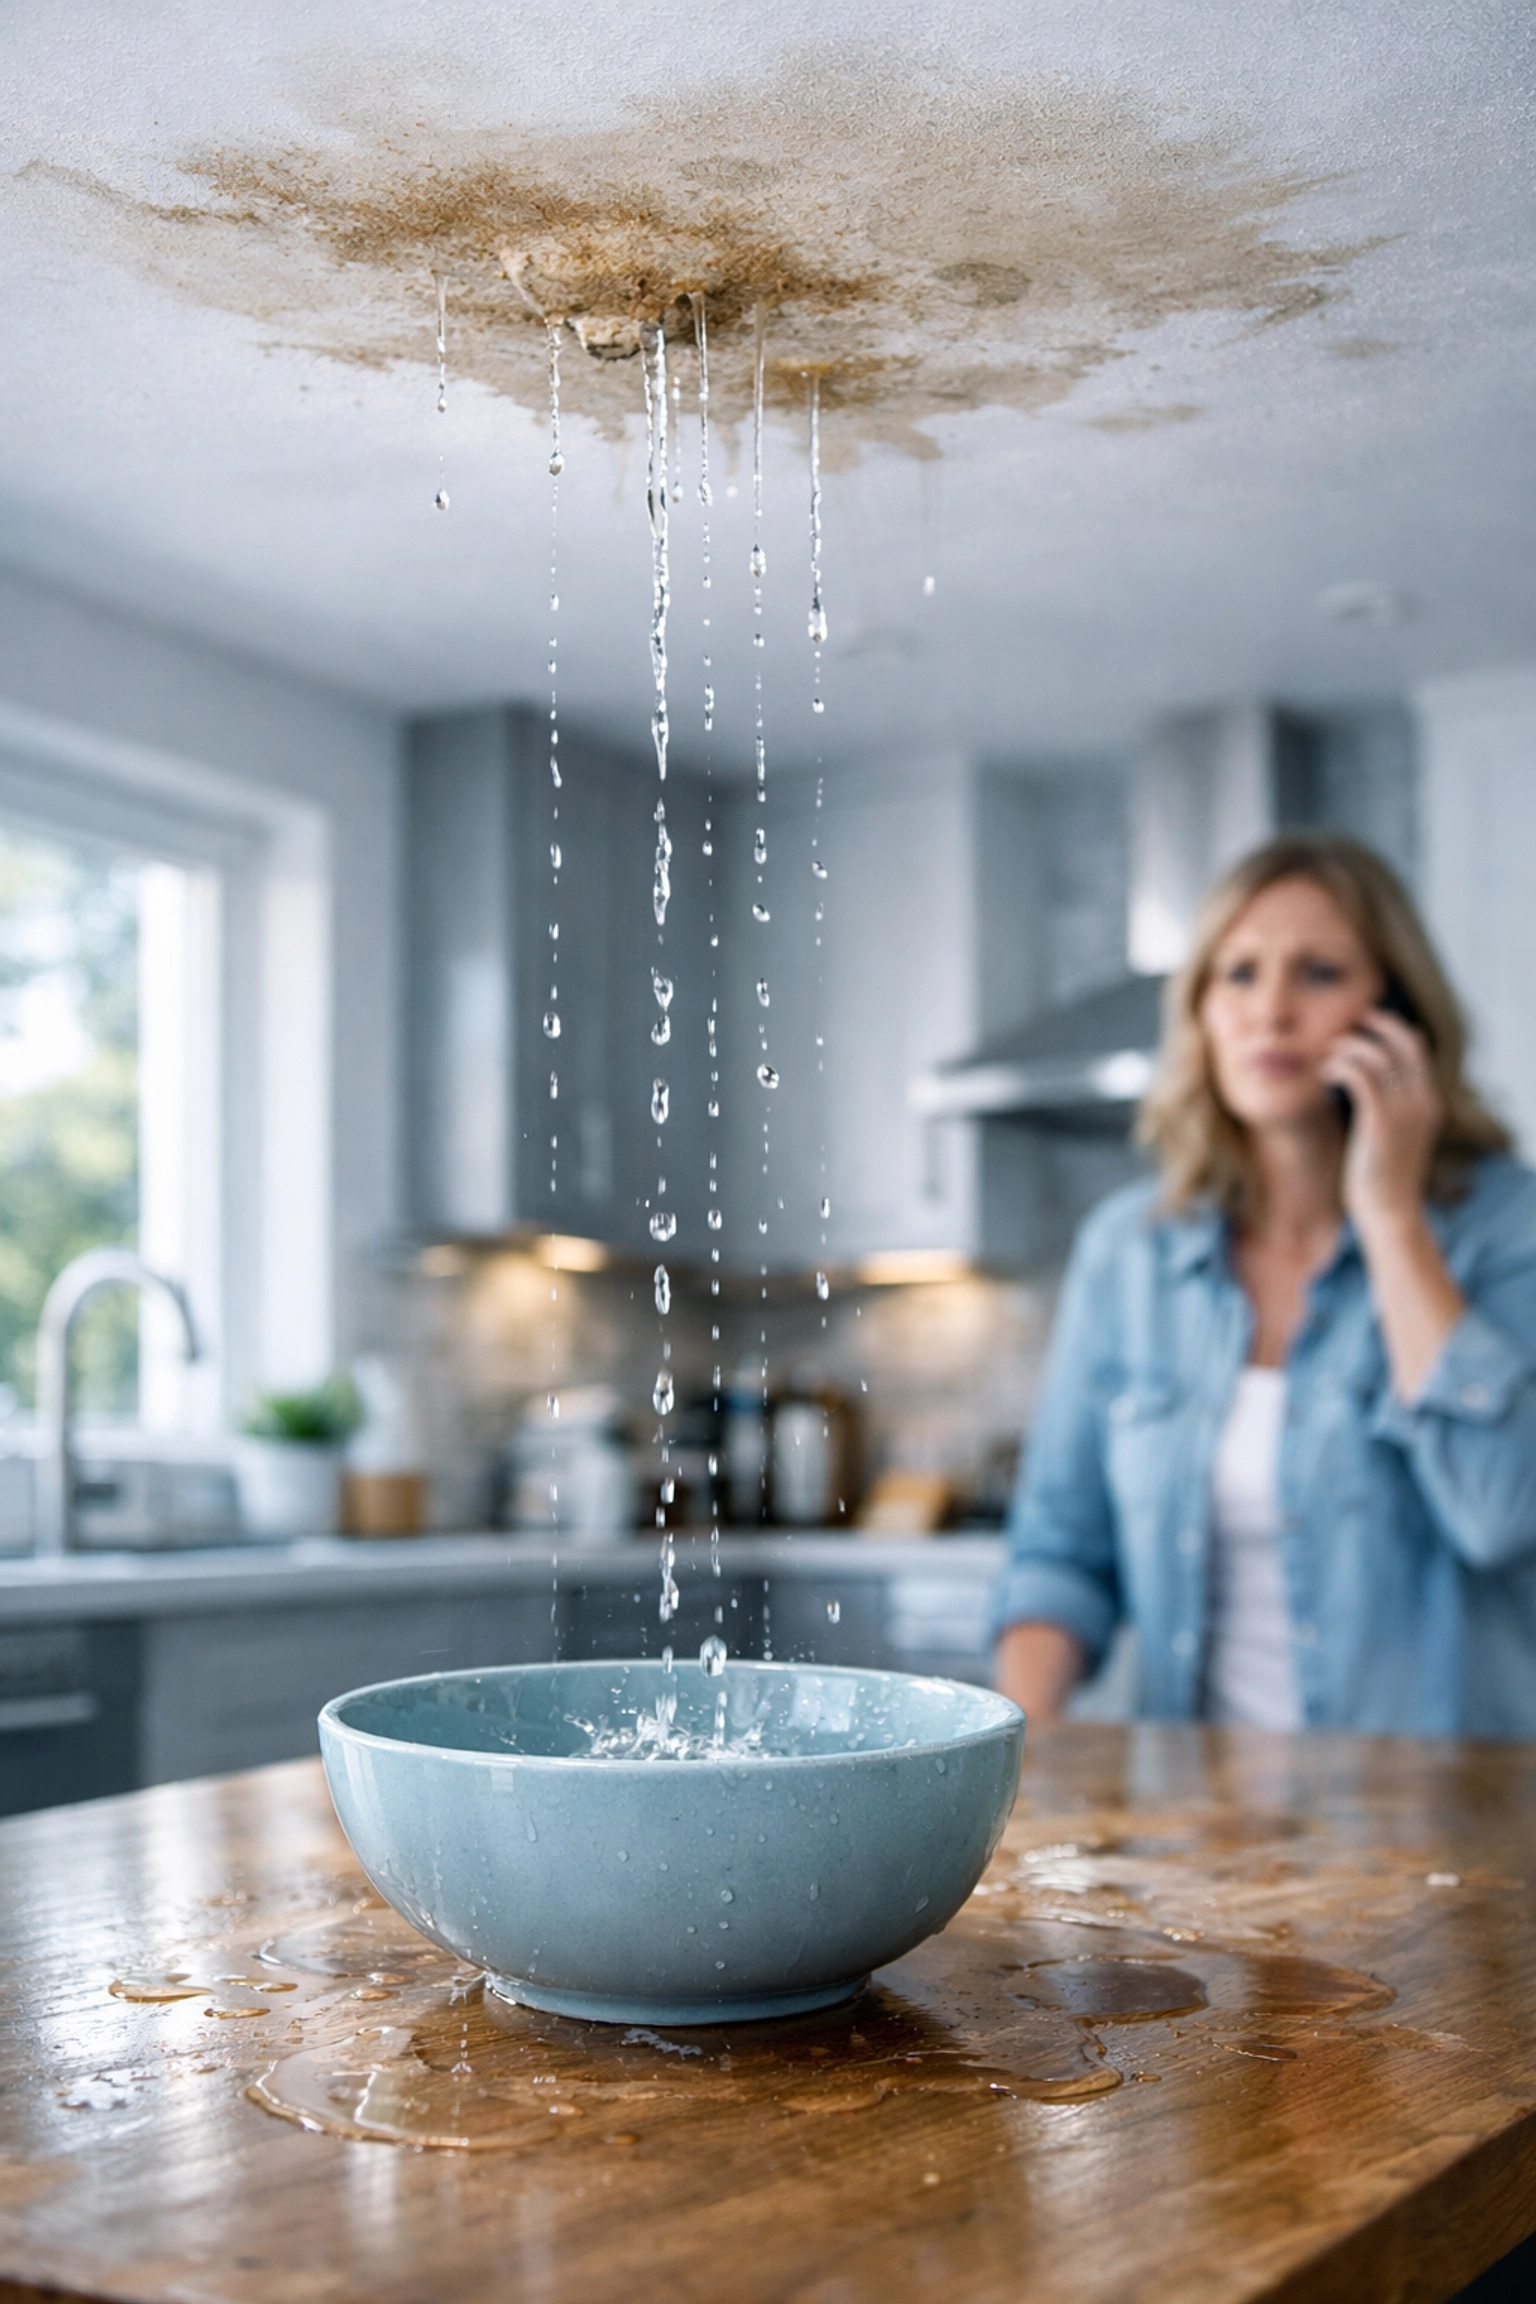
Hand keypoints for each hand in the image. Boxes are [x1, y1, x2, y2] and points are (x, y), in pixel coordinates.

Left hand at [1320, 1007, 1442, 1230]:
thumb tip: (1366, 1088)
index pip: (1417, 1050)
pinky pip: (1360, 1077)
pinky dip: (1340, 1067)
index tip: (1368, 1022)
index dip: (1393, 1029)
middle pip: (1403, 1044)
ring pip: (1377, 1056)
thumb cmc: (1383, 1178)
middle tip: (1350, 1021)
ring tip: (1329, 1056)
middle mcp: (1422, 1102)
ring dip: (1349, 1047)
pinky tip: (1326, 1076)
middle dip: (1376, 1025)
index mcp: (1429, 1103)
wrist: (1390, 1212)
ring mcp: (1404, 1111)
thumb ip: (1388, 1110)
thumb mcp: (1394, 1138)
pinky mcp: (1380, 1122)